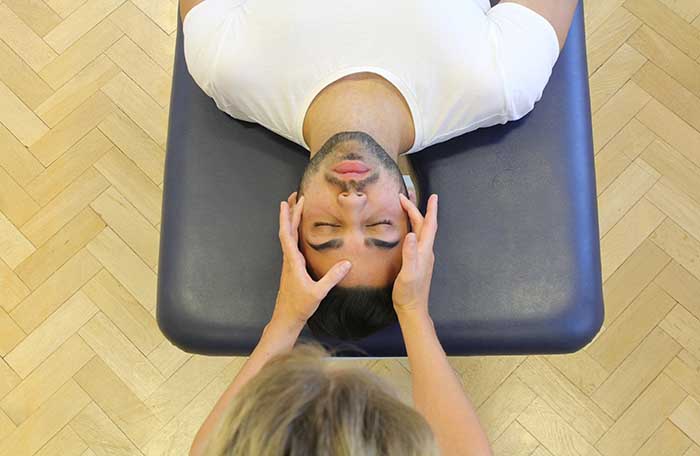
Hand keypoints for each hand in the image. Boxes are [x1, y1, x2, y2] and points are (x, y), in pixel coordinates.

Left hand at [272, 192, 352, 326]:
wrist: (286, 318)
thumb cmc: (299, 306)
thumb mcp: (318, 292)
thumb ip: (332, 278)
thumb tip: (347, 263)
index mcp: (293, 262)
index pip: (287, 234)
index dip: (288, 218)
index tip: (288, 202)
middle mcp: (289, 259)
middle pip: (287, 231)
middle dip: (291, 213)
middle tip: (294, 196)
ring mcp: (290, 263)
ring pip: (289, 236)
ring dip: (292, 221)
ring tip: (296, 207)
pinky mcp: (292, 268)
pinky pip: (292, 244)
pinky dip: (295, 232)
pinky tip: (301, 231)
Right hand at [392, 193, 437, 316]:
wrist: (412, 309)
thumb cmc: (408, 293)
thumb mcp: (408, 273)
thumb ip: (410, 254)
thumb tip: (412, 234)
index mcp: (424, 251)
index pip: (429, 225)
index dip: (431, 210)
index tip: (433, 196)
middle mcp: (425, 252)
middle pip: (422, 225)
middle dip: (414, 209)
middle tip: (403, 198)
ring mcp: (421, 257)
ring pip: (419, 232)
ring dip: (414, 218)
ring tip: (405, 208)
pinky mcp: (416, 262)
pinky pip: (415, 240)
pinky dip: (410, 229)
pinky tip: (404, 231)